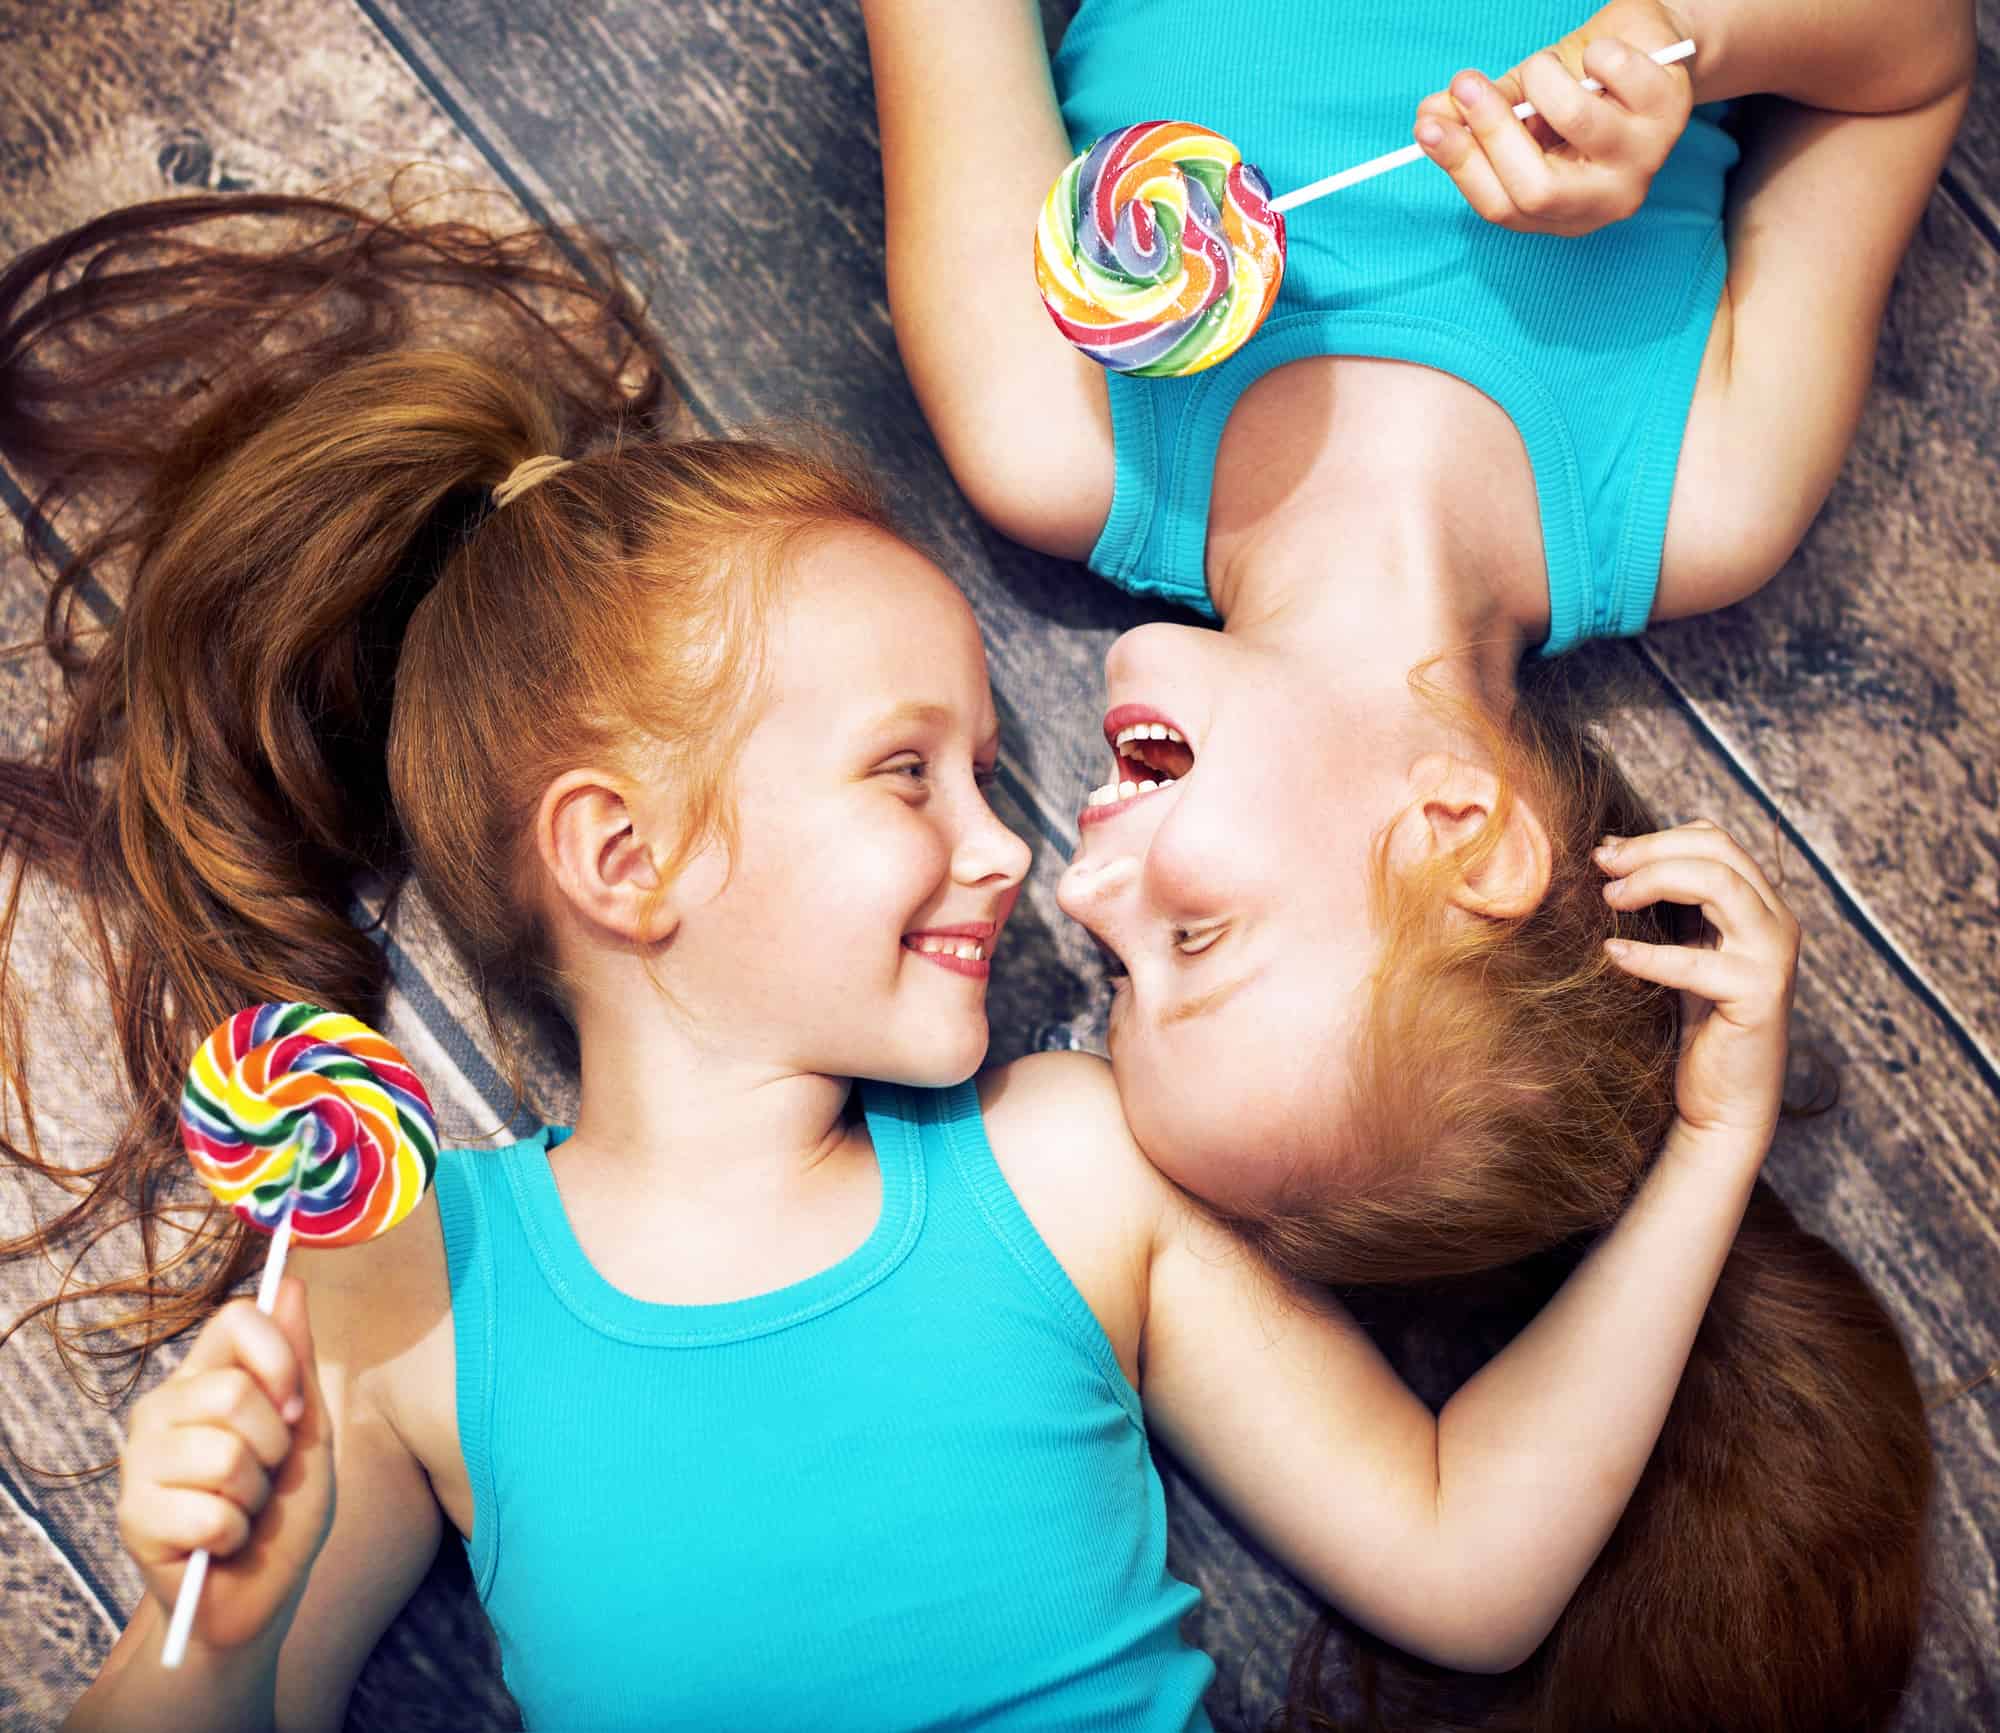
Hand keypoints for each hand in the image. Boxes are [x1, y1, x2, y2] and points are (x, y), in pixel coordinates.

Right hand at [116, 1277, 333, 1653]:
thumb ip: (296, 1361)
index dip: (280, 1357)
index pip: (238, 1319)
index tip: (295, 1406)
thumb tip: (290, 1283)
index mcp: (204, 1377)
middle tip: (264, 1475)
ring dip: (254, 1496)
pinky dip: (234, 1535)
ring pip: (225, 1456)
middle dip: (274, 1446)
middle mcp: (162, 1408)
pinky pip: (211, 1514)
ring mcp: (138, 1461)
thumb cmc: (283, 1508)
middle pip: (235, 1393)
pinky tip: (218, 1543)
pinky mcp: (131, 1516)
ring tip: (241, 1510)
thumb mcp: (308, 1431)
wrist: (256, 1592)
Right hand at [1413, 0, 1695, 236]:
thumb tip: (1428, 117)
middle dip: (1492, 129)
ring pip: (1576, 124)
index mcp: (1562, 213)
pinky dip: (1595, 54)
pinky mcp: (1672, 112)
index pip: (1502, 207)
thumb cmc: (1580, 87)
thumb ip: (1474, 118)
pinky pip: (1613, 75)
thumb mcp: (1520, 106)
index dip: (1461, 166)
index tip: (1426, 125)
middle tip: (1465, 83)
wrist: (1649, 53)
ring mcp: (1643, 161)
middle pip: (1535, 188)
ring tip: (1542, 64)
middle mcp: (1605, 199)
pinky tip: (1600, 57)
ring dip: (1542, 80)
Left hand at [1595, 819, 1800, 1143]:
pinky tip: (1611, 956)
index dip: (1656, 839)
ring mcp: (1772, 957)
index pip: (1714, 840)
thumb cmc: (1695, 1025)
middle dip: (1651, 852)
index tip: (1604, 853)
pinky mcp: (1759, 996)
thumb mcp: (1678, 949)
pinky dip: (1649, 955)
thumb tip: (1608, 850)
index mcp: (1759, 905)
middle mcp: (1777, 922)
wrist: (1722, 1103)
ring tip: (1609, 901)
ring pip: (1720, 885)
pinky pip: (1697, 962)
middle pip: (1717, 852)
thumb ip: (1660, 903)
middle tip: (1600, 868)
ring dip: (1654, 882)